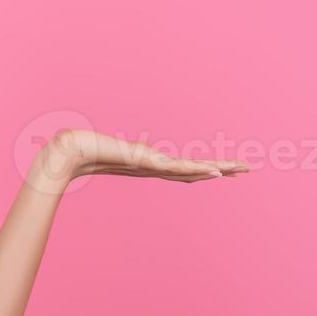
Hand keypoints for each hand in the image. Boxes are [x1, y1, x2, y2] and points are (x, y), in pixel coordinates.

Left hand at [49, 128, 249, 183]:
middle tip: (246, 169)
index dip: (206, 170)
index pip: (184, 169)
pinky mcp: (146, 163)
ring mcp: (151, 167)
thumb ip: (117, 145)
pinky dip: (198, 170)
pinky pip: (178, 168)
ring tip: (240, 169)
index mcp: (148, 164)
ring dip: (218, 169)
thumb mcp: (106, 144)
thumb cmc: (82, 148)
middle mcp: (153, 168)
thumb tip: (124, 143)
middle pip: (195, 171)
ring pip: (192, 170)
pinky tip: (215, 172)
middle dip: (221, 170)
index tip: (224, 170)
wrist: (69, 153)